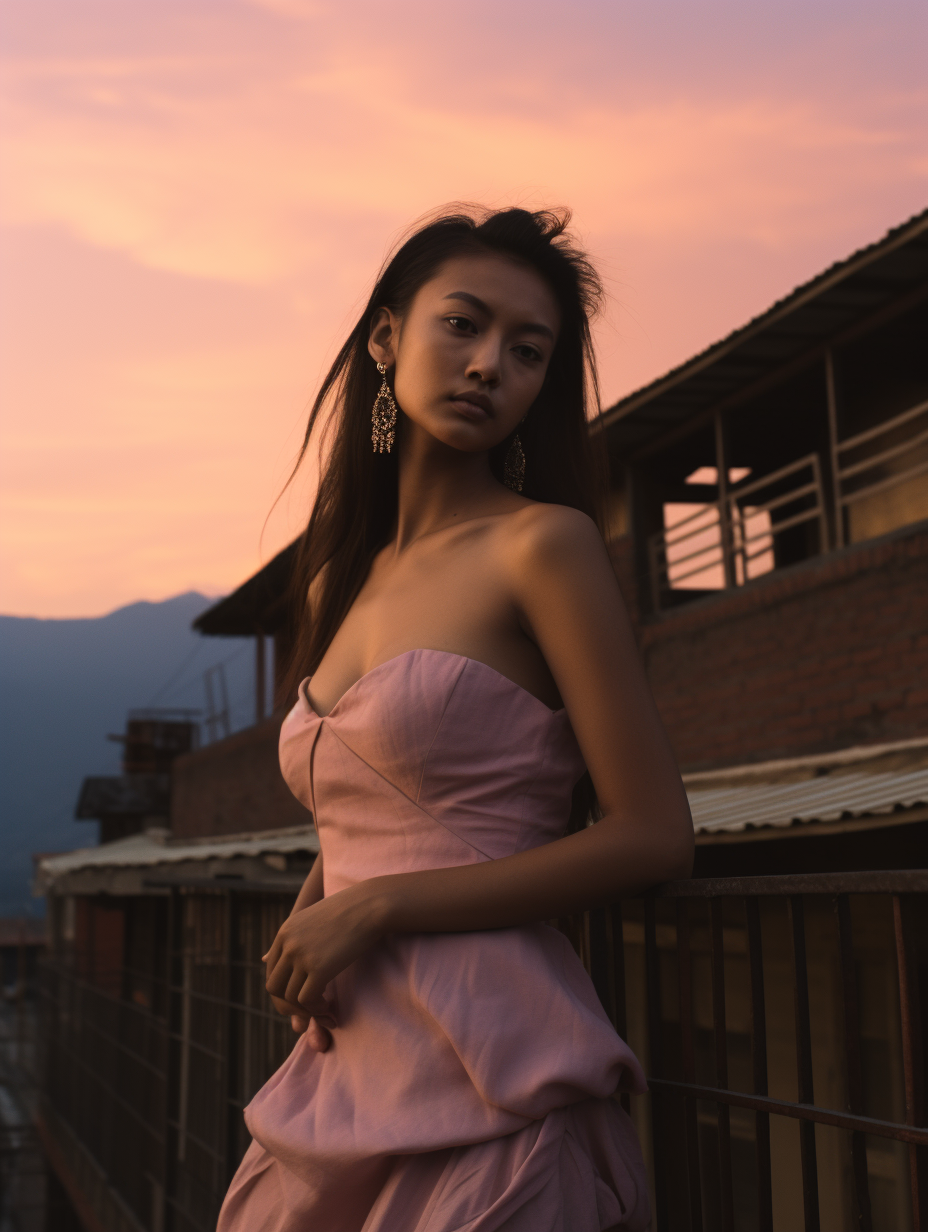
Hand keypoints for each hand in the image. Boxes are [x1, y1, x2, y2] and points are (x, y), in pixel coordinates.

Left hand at [263, 884, 385, 1040]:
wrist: (370, 904)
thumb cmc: (347, 912)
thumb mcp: (311, 920)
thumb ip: (290, 939)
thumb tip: (262, 958)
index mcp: (285, 932)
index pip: (270, 971)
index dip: (284, 989)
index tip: (303, 995)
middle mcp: (288, 944)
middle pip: (273, 988)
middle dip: (289, 1005)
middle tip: (310, 1010)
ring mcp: (301, 956)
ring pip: (290, 998)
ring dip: (307, 1011)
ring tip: (325, 1010)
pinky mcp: (319, 968)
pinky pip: (307, 1000)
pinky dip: (317, 1010)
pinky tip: (329, 1007)